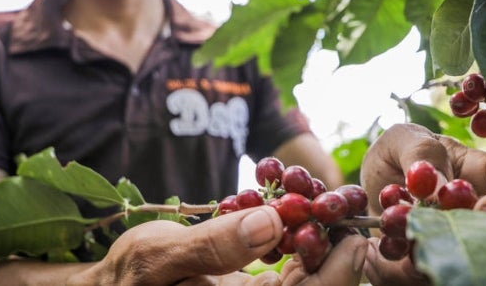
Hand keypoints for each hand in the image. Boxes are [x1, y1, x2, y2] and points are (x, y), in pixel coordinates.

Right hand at [68, 205, 367, 285]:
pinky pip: (291, 271)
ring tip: (336, 207)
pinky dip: (302, 242)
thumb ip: (213, 245)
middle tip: (354, 212)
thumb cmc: (129, 276)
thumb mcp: (160, 255)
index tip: (356, 238)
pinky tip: (304, 216)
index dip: (338, 275)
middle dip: (339, 254)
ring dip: (324, 244)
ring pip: (307, 280)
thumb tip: (270, 224)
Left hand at [359, 123, 485, 284]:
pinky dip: (406, 272)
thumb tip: (440, 187)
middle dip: (482, 242)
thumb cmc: (399, 155)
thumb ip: (421, 155)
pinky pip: (434, 280)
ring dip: (440, 261)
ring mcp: (470, 244)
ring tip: (402, 245)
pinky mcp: (444, 267)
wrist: (370, 188)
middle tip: (440, 236)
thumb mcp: (404, 140)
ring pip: (481, 267)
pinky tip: (385, 255)